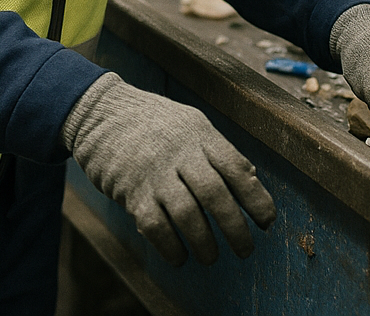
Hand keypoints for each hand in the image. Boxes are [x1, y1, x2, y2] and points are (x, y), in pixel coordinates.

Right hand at [60, 73, 276, 265]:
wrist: (102, 111)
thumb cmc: (154, 122)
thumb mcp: (190, 123)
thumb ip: (218, 150)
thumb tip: (252, 179)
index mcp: (199, 132)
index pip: (235, 167)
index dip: (255, 197)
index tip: (267, 222)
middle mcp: (179, 151)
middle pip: (214, 194)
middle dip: (235, 228)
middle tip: (245, 250)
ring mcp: (154, 171)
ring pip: (187, 213)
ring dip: (204, 242)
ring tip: (211, 257)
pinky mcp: (131, 190)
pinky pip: (155, 226)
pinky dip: (171, 246)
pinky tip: (180, 256)